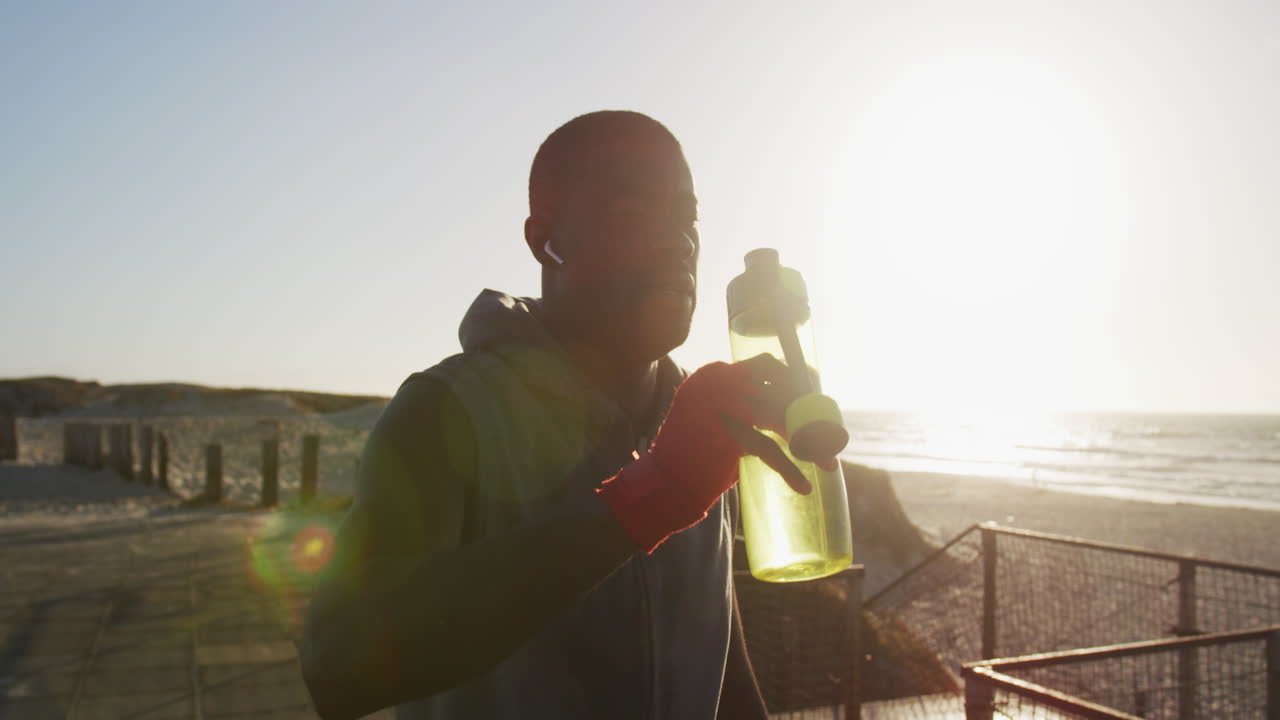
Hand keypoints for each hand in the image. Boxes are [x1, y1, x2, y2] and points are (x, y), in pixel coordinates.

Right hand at [597, 354, 821, 552]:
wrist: (664, 483)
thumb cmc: (694, 453)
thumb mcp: (712, 415)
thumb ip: (742, 403)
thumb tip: (788, 404)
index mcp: (714, 375)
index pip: (766, 365)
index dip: (796, 380)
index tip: (816, 396)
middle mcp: (718, 384)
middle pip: (780, 389)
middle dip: (810, 412)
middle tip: (830, 435)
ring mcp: (723, 406)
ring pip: (781, 417)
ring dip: (811, 442)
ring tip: (829, 462)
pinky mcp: (728, 435)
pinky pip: (770, 450)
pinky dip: (790, 470)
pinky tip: (804, 485)